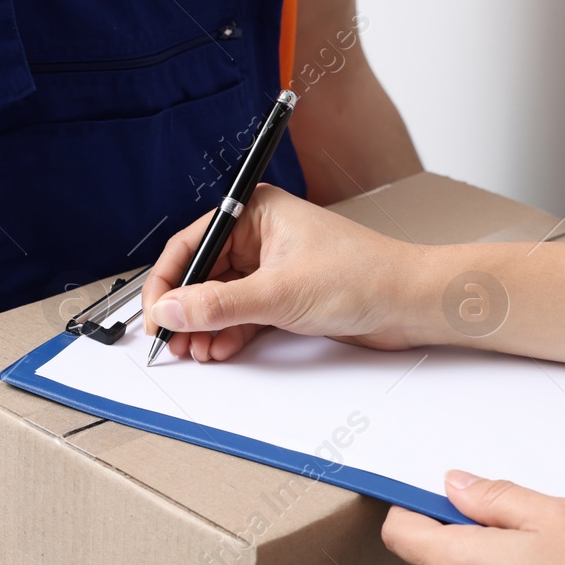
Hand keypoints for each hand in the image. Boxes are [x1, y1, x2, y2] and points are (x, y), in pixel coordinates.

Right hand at [141, 184, 431, 361]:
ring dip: (205, 326)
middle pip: (203, 273)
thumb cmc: (363, 275)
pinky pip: (242, 314)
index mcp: (257, 213)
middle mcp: (261, 236)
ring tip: (194, 351)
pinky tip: (218, 349)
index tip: (155, 313)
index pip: (193, 242)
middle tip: (171, 341)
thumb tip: (171, 310)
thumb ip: (219, 304)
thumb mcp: (280, 292)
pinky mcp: (285, 297)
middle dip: (186, 310)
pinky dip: (228, 333)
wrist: (409, 303)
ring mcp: (272, 268)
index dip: (168, 280)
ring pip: (221, 298)